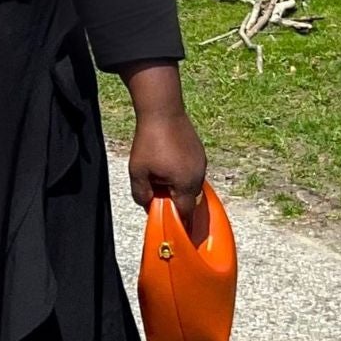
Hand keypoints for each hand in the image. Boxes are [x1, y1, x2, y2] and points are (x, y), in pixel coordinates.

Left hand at [127, 110, 207, 236]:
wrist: (162, 110)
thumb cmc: (149, 142)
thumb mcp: (138, 172)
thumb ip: (142, 194)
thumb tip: (148, 206)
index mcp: (186, 184)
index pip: (185, 212)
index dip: (179, 223)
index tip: (173, 230)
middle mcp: (198, 175)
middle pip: (188, 199)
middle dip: (174, 202)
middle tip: (157, 197)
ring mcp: (201, 162)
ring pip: (190, 184)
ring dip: (177, 186)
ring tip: (159, 176)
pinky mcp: (199, 152)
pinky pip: (191, 171)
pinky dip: (181, 174)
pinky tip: (166, 164)